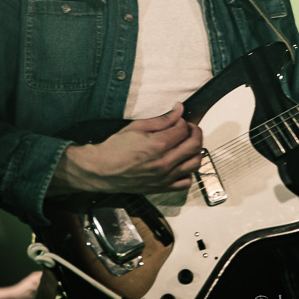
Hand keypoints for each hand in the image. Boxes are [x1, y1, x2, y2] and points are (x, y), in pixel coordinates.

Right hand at [49, 103, 202, 195]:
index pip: (184, 130)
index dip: (183, 122)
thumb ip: (162, 119)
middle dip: (195, 133)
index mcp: (158, 145)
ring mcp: (165, 177)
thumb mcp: (137, 127)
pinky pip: (186, 182)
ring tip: (187, 144)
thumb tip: (178, 110)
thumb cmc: (115, 149)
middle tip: (189, 129)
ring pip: (195, 163)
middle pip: (195, 145)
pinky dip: (189, 172)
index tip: (178, 121)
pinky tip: (181, 164)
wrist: (102, 169)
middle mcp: (164, 163)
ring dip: (196, 151)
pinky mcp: (162, 188)